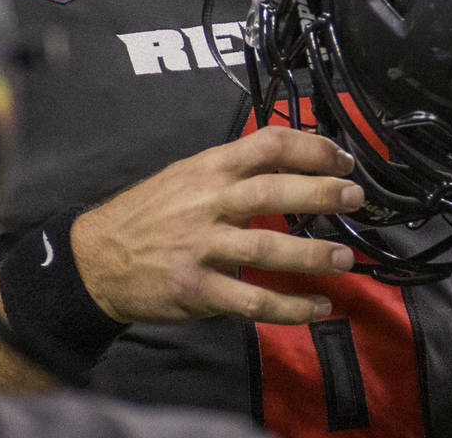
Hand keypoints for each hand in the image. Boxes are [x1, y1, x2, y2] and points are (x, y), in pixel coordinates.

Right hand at [70, 126, 362, 326]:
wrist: (96, 257)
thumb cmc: (148, 211)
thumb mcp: (186, 173)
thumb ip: (231, 169)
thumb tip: (287, 161)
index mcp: (209, 166)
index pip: (268, 144)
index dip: (311, 147)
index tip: (342, 158)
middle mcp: (208, 201)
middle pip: (274, 189)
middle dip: (321, 192)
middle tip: (355, 198)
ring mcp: (202, 246)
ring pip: (267, 246)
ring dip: (312, 253)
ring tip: (345, 257)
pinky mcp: (197, 288)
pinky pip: (251, 299)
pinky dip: (288, 306)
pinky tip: (317, 307)